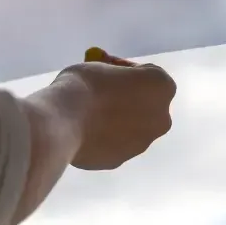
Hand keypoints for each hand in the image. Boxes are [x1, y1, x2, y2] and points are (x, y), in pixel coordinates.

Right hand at [50, 55, 175, 170]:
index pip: (146, 73)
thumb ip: (112, 73)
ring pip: (130, 126)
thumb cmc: (84, 84)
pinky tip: (82, 131)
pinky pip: (114, 144)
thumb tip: (109, 78)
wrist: (63, 123)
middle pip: (144, 103)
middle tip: (99, 91)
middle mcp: (161, 116)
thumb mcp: (99, 65)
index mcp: (162, 87)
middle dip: (126, 98)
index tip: (106, 69)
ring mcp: (143, 142)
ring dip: (115, 119)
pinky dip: (103, 138)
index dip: (125, 70)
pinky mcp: (122, 161)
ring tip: (87, 113)